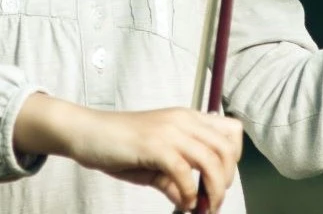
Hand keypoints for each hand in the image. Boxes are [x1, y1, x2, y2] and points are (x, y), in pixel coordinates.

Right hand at [15, 95, 242, 211]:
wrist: (87, 132)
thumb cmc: (119, 144)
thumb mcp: (155, 160)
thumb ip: (175, 179)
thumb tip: (192, 202)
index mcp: (186, 118)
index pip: (231, 131)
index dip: (234, 158)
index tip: (222, 179)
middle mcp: (183, 120)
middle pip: (227, 148)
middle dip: (226, 180)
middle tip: (214, 200)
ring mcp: (169, 131)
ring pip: (211, 160)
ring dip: (213, 190)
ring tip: (203, 207)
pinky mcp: (154, 145)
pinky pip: (184, 172)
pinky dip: (189, 192)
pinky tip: (182, 202)